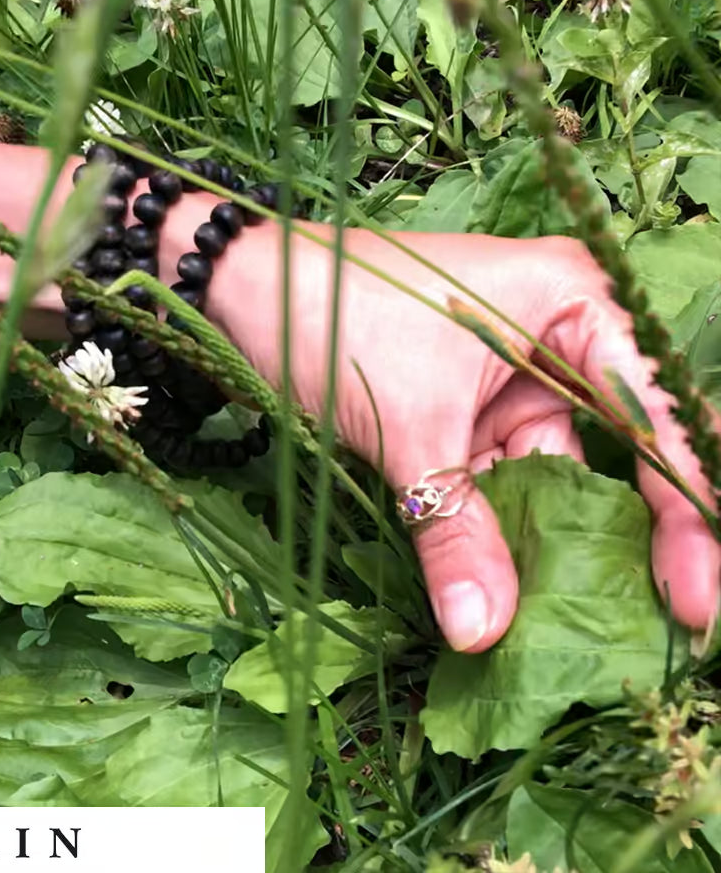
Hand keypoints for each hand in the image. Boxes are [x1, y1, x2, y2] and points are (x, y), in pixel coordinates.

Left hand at [197, 222, 719, 651]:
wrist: (242, 287)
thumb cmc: (334, 318)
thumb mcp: (408, 427)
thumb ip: (453, 531)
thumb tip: (487, 631)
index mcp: (571, 305)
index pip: (656, 414)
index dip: (690, 509)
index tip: (700, 598)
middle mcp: (555, 339)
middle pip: (620, 451)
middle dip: (637, 537)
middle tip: (674, 624)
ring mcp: (508, 381)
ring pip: (554, 479)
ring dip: (559, 550)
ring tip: (595, 630)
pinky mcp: (463, 415)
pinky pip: (500, 484)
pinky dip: (502, 536)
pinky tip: (517, 596)